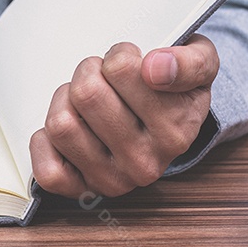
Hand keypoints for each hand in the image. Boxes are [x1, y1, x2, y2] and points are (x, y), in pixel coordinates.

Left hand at [30, 34, 217, 197]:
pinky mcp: (81, 191)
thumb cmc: (175, 88)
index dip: (120, 55)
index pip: (121, 68)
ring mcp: (112, 181)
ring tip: (86, 103)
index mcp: (176, 131)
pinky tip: (70, 128)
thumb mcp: (201, 63)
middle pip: (86, 94)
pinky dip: (45, 143)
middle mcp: (145, 163)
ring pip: (61, 125)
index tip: (133, 64)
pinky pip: (46, 169)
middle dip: (89, 74)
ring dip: (65, 103)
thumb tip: (155, 69)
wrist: (168, 126)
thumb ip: (189, 61)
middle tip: (104, 80)